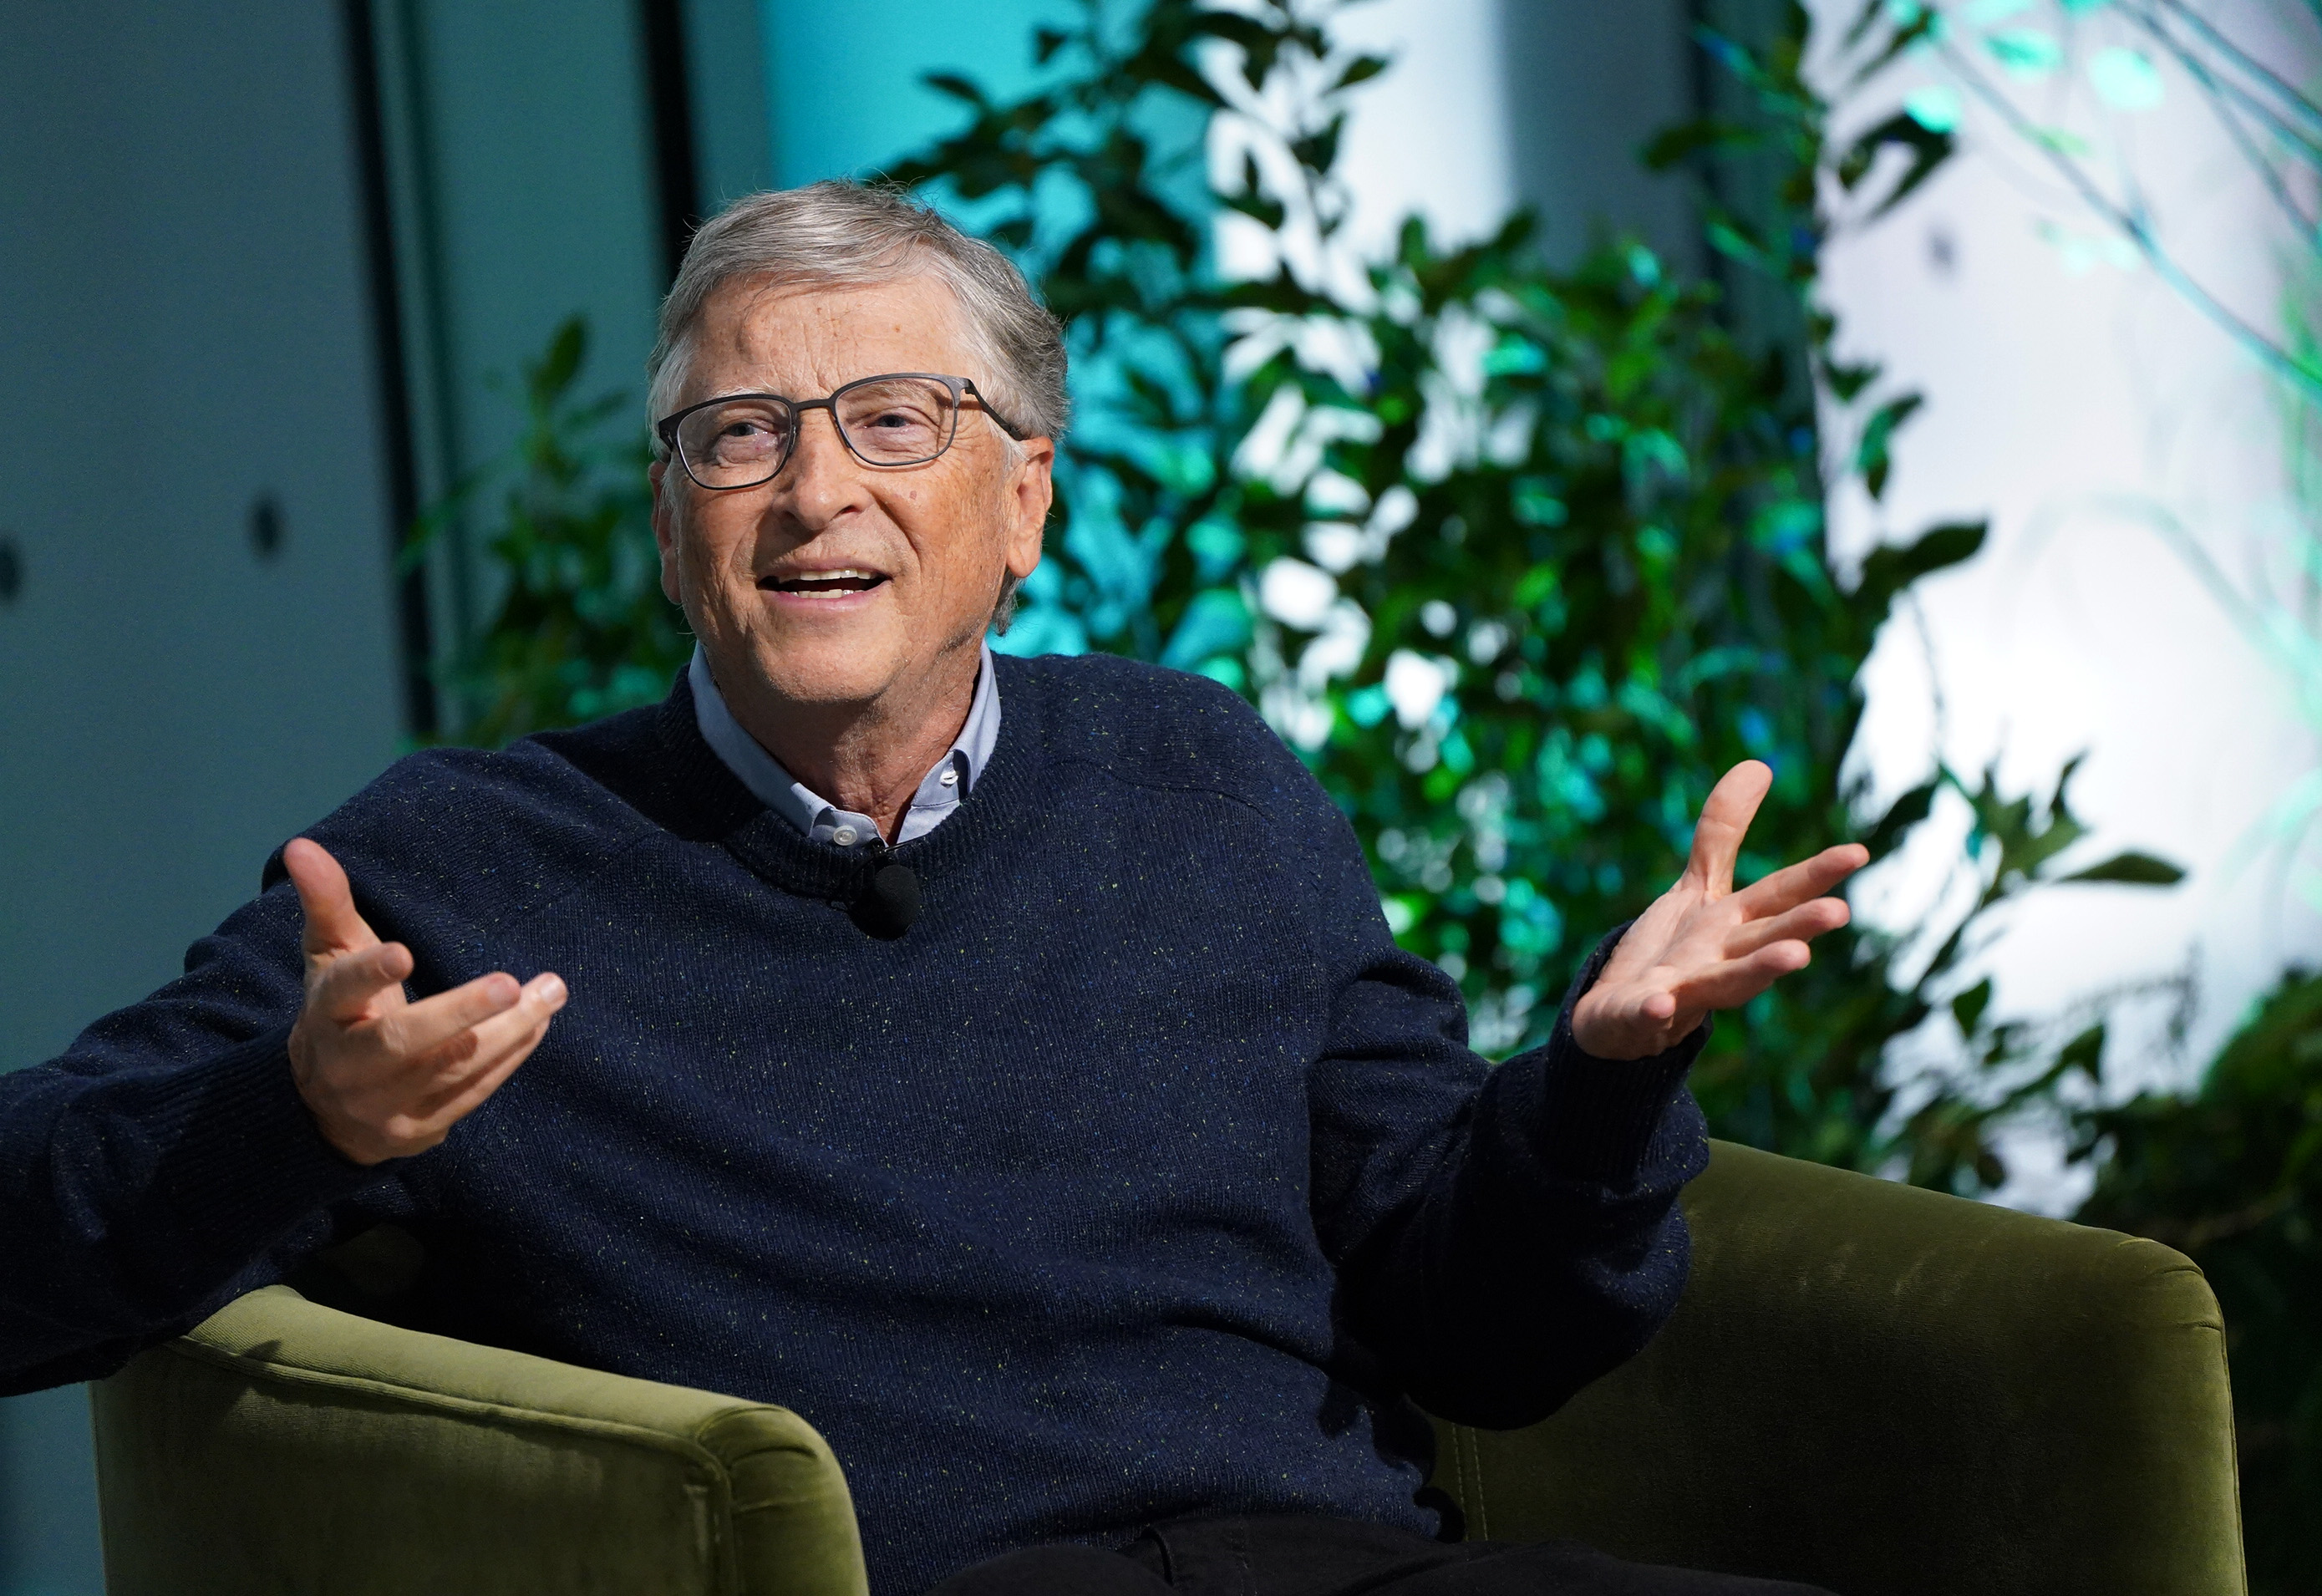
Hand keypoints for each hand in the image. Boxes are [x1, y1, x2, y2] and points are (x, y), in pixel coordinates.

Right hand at [283, 838, 565, 1164]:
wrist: (323, 1106)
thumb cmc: (340, 1010)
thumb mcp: (328, 955)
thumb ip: (326, 902)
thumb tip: (303, 845)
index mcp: (324, 1016)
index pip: (340, 993)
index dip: (368, 975)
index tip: (403, 953)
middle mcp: (348, 1066)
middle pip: (401, 1042)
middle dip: (458, 1014)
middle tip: (508, 984)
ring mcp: (383, 1105)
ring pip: (449, 1069)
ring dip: (506, 1033)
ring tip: (550, 993)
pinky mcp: (417, 1130)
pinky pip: (469, 1094)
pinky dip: (508, 1060)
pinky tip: (538, 1024)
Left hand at [1570, 761, 1866, 1060]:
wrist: (1621, 1017)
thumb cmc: (1673, 953)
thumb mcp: (1697, 887)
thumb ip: (1724, 833)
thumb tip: (1759, 764)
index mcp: (1735, 925)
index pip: (1780, 894)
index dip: (1816, 873)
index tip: (1859, 852)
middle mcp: (1720, 959)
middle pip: (1763, 940)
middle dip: (1799, 927)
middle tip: (1839, 912)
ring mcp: (1684, 991)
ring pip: (1726, 983)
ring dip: (1758, 971)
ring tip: (1796, 958)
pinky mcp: (1640, 1015)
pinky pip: (1647, 1014)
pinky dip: (1654, 1011)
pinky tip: (1661, 1003)